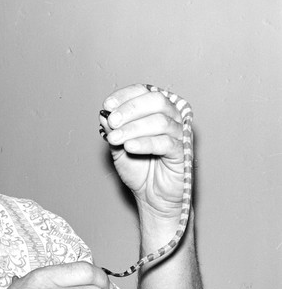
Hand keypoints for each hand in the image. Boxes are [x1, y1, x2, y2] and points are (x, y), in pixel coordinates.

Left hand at [99, 84, 185, 219]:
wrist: (151, 197)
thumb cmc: (138, 168)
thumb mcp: (118, 147)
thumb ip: (113, 130)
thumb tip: (104, 114)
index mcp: (157, 111)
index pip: (144, 92)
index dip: (125, 96)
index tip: (107, 105)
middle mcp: (172, 118)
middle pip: (156, 101)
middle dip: (130, 109)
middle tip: (112, 122)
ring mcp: (180, 135)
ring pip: (160, 121)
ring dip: (133, 128)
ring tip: (115, 139)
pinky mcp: (184, 153)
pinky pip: (167, 142)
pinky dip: (145, 142)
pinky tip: (129, 147)